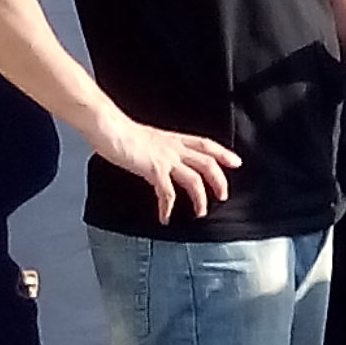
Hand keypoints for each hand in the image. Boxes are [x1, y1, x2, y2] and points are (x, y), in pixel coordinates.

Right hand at [92, 111, 237, 222]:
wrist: (108, 127)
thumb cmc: (121, 133)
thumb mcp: (148, 139)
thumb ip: (159, 149)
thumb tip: (160, 158)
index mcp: (174, 139)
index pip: (206, 144)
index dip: (223, 153)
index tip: (236, 162)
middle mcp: (174, 147)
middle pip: (207, 163)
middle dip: (219, 180)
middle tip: (223, 196)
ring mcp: (165, 158)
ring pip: (194, 180)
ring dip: (200, 198)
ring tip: (200, 212)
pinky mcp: (153, 169)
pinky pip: (166, 193)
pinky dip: (167, 207)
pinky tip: (165, 217)